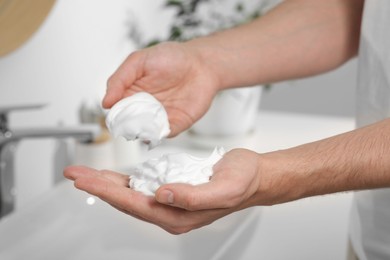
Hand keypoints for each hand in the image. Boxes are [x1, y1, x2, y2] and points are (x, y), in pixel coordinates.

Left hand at [64, 149, 269, 233]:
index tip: (84, 179)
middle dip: (98, 187)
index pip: (134, 204)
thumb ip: (192, 197)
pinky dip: (125, 182)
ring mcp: (170, 202)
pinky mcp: (172, 191)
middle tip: (75, 174)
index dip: (106, 191)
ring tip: (87, 175)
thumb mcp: (222, 188)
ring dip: (107, 184)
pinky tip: (115, 178)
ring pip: (131, 195)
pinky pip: (143, 188)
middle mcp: (170, 211)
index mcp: (179, 215)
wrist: (254, 177)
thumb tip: (163, 195)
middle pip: (126, 200)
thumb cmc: (242, 181)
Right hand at [103, 42, 219, 136]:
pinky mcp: (177, 123)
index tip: (114, 116)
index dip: (114, 115)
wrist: (202, 62)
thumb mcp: (138, 61)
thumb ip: (119, 78)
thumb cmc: (172, 57)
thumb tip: (106, 102)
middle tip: (128, 123)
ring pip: (146, 133)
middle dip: (127, 127)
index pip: (117, 111)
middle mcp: (145, 108)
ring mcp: (160, 117)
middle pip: (130, 125)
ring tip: (143, 126)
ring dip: (142, 133)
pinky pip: (165, 134)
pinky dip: (160, 134)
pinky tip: (158, 129)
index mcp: (132, 93)